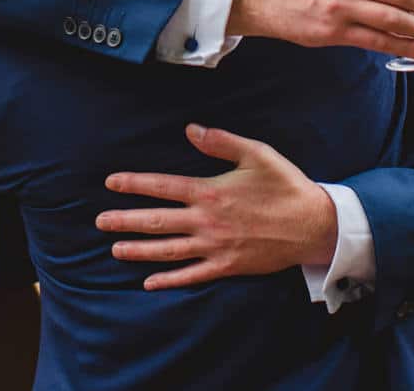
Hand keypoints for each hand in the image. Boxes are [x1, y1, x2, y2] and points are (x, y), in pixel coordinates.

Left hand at [96, 125, 336, 289]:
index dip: (134, 184)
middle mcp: (207, 221)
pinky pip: (192, 276)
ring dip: (138, 250)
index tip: (110, 183)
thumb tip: (190, 130)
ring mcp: (215, 247)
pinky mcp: (227, 266)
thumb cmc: (285, 186)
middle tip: (99, 221)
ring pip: (168, 251)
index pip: (162, 187)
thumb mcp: (256, 154)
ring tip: (114, 250)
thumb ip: (220, 142)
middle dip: (125, 221)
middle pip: (157, 222)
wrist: (314, 225)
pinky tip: (149, 283)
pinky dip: (169, 280)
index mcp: (210, 191)